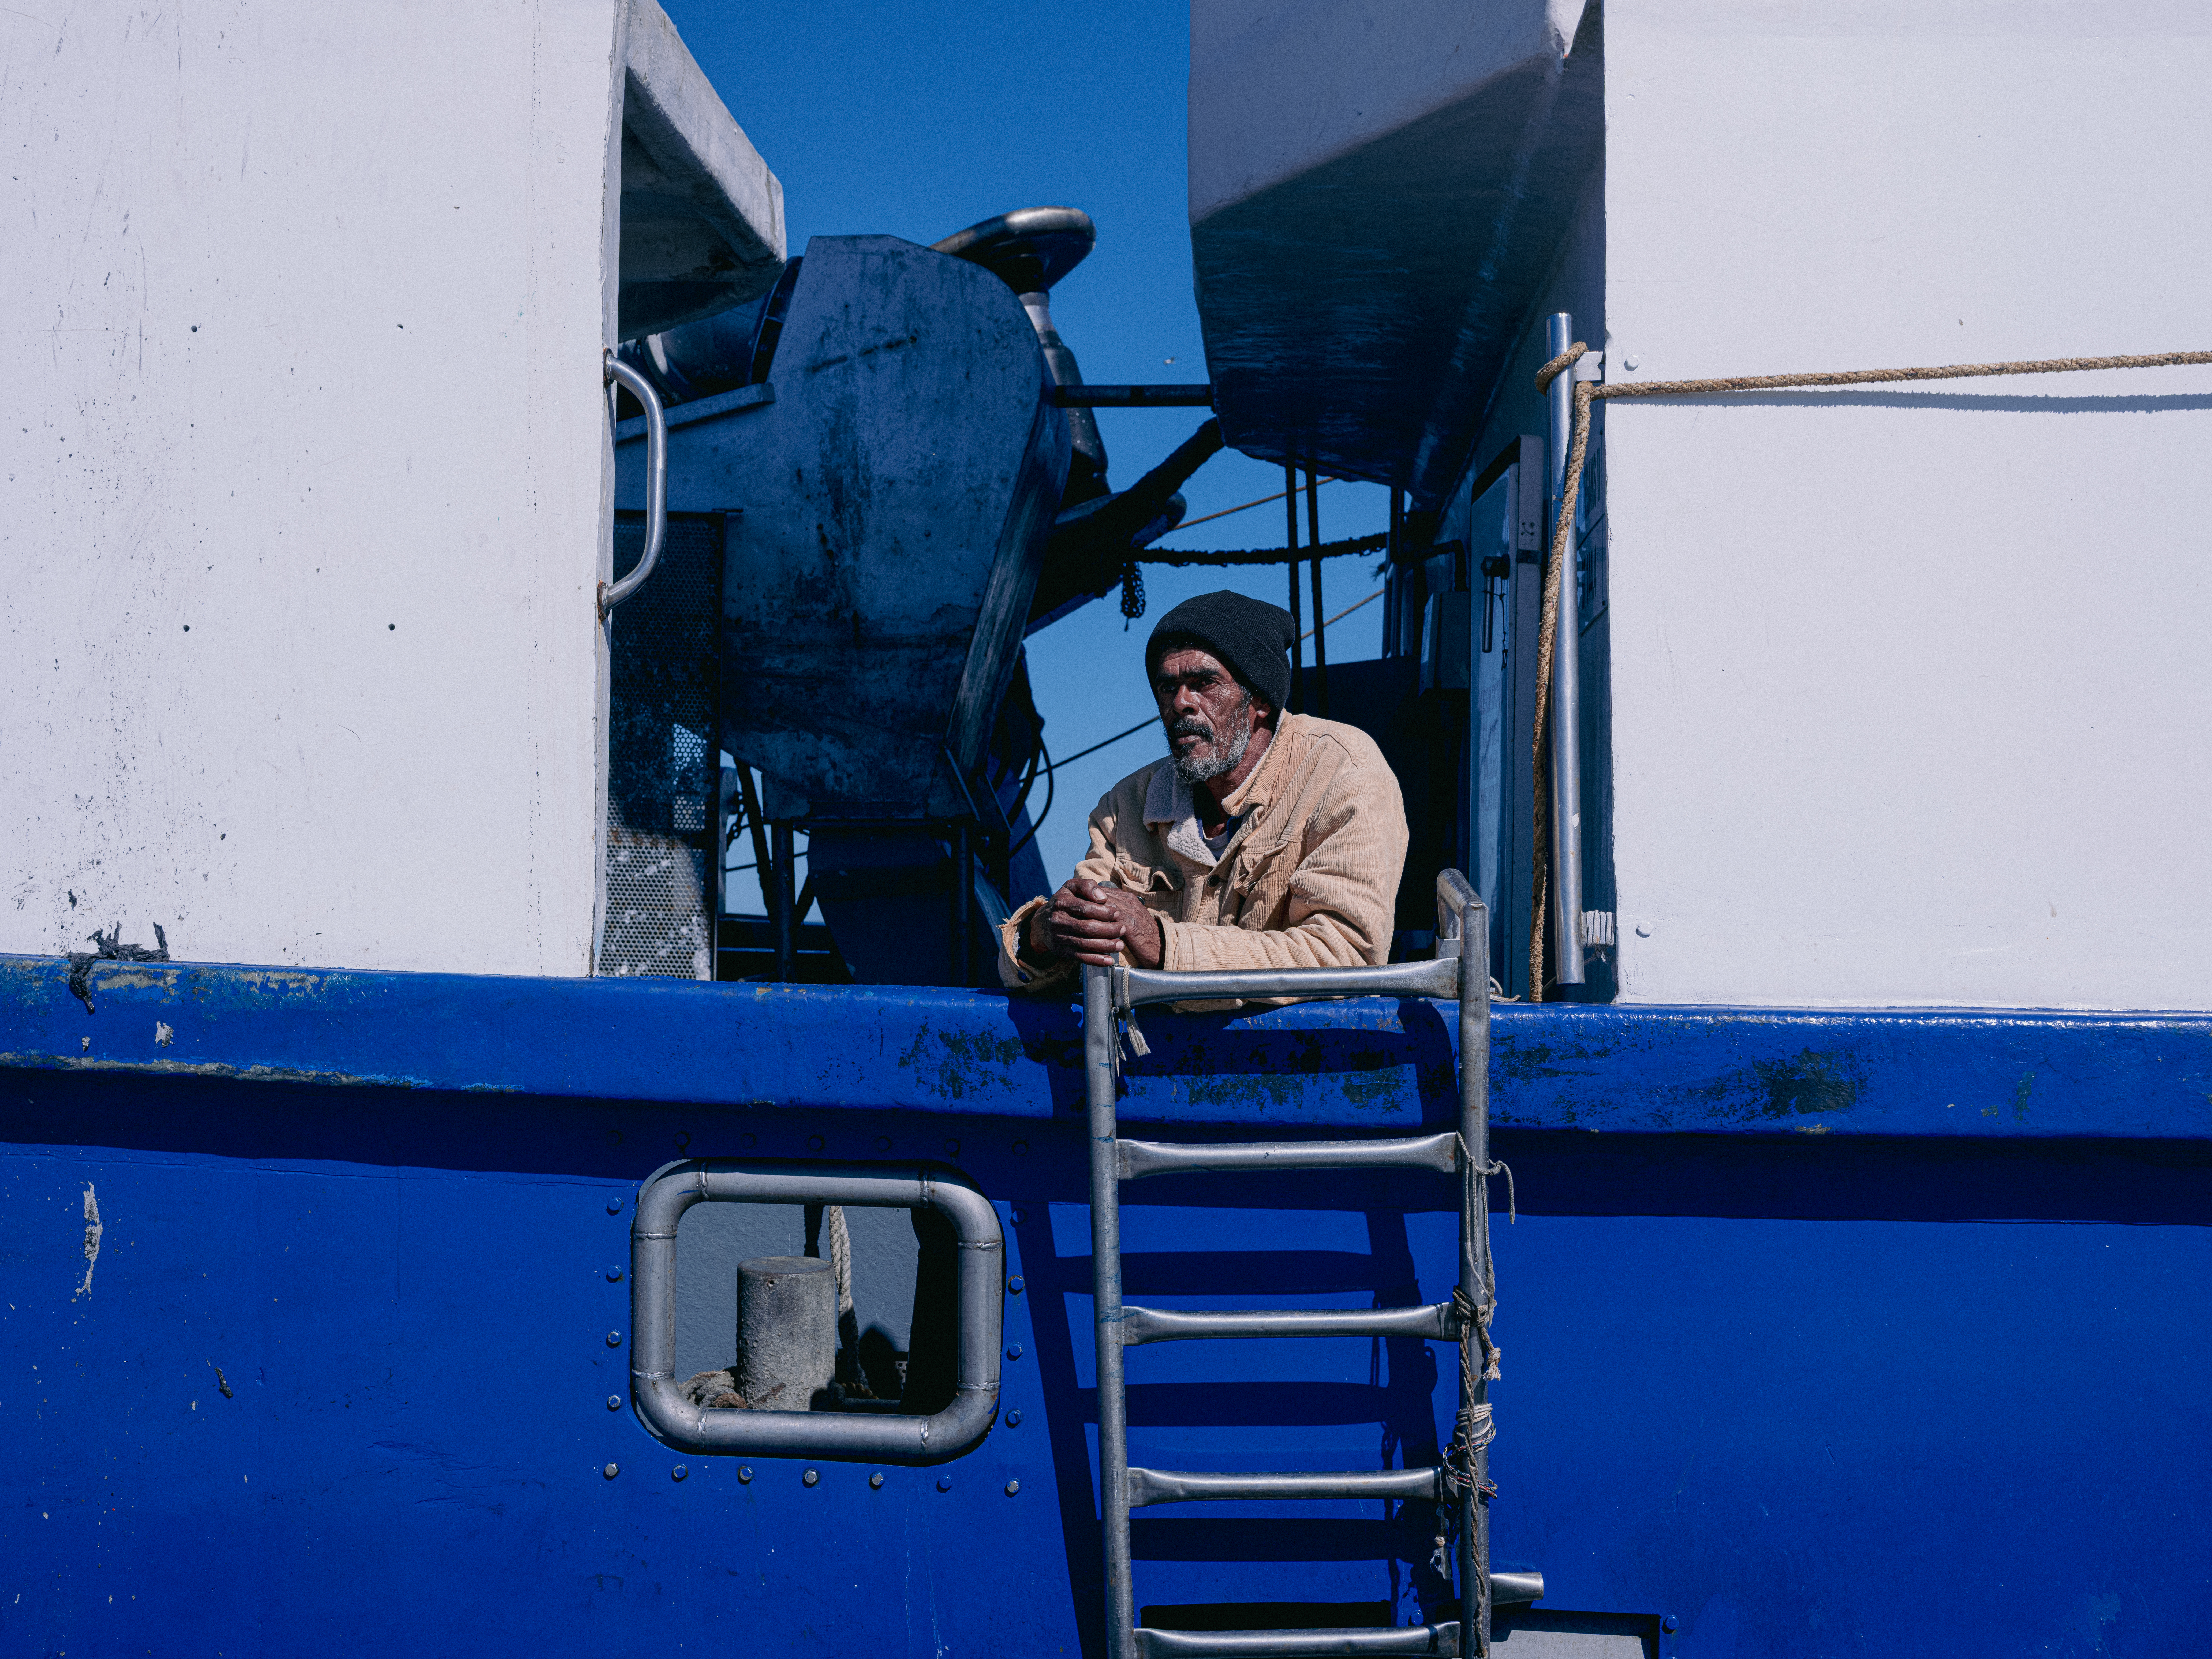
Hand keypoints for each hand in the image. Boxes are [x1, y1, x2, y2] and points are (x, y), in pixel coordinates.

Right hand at [1034, 878, 1163, 968]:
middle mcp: (1058, 920)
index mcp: (1062, 902)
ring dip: (1105, 946)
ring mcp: (1060, 937)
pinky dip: (1096, 960)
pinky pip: (1080, 957)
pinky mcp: (1062, 951)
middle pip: (1086, 927)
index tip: (1117, 912)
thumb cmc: (1064, 901)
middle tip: (1122, 929)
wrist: (1042, 923)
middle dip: (1108, 930)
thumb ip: (1087, 886)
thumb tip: (1103, 897)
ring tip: (1120, 945)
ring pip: (1085, 944)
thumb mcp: (1071, 887)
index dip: (1102, 911)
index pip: (1084, 908)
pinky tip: (1109, 960)